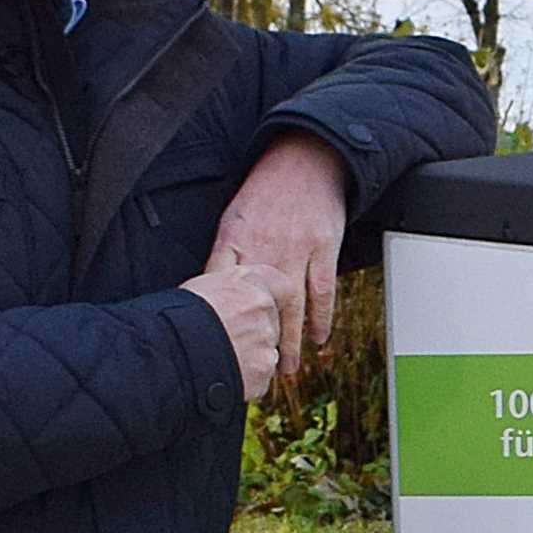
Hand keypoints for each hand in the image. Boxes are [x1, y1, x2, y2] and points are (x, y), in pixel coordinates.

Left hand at [194, 132, 352, 391]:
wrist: (306, 158)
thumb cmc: (267, 189)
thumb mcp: (233, 218)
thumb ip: (223, 255)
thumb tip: (208, 291)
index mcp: (235, 240)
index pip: (223, 290)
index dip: (222, 323)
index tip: (220, 351)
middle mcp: (265, 248)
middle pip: (259, 307)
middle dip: (258, 344)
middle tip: (256, 374)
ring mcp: (297, 249)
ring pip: (293, 306)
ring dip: (291, 342)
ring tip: (288, 370)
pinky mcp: (324, 248)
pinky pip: (323, 291)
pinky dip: (322, 318)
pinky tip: (318, 340)